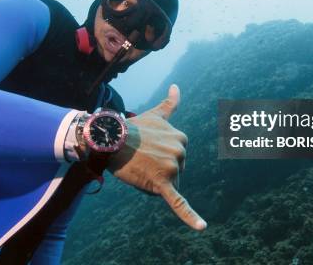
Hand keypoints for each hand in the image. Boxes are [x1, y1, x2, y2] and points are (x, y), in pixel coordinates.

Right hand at [107, 84, 206, 230]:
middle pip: (175, 170)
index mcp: (182, 137)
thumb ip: (171, 103)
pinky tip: (202, 227)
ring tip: (140, 168)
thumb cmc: (132, 129)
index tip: (148, 150)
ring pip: (169, 184)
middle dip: (159, 168)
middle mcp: (181, 151)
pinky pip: (178, 203)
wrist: (110, 140)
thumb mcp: (155, 114)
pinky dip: (191, 217)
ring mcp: (173, 168)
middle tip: (142, 159)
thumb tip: (177, 86)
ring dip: (155, 180)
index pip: (177, 157)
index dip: (161, 157)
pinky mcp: (164, 185)